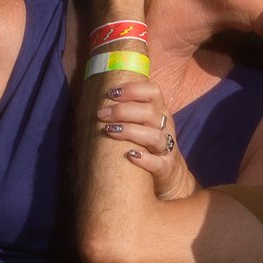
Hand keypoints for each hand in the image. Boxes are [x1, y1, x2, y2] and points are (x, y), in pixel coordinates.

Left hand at [95, 78, 194, 198]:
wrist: (170, 172)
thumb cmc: (147, 143)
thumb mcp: (143, 122)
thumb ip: (126, 110)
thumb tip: (92, 98)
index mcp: (160, 111)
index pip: (153, 92)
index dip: (132, 89)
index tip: (111, 93)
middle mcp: (165, 126)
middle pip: (149, 112)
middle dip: (122, 111)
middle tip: (101, 114)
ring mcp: (167, 147)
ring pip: (154, 136)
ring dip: (130, 131)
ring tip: (109, 131)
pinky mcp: (166, 168)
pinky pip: (158, 163)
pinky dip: (145, 159)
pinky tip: (130, 156)